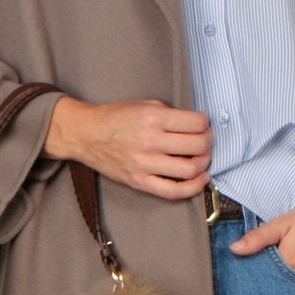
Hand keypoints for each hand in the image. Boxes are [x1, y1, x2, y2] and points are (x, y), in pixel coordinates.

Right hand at [41, 95, 212, 197]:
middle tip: (205, 140)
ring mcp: (145, 164)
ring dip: (204, 163)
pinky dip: (193, 187)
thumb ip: (169, 113)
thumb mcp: (143, 104)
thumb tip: (194, 125)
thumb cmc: (114, 118)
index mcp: (152, 118)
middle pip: (197, 146)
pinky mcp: (140, 182)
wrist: (86, 134)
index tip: (203, 124)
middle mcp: (150, 141)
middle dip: (208, 142)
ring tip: (201, 158)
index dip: (205, 123)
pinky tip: (200, 178)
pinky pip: (174, 191)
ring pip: (190, 169)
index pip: (196, 123)